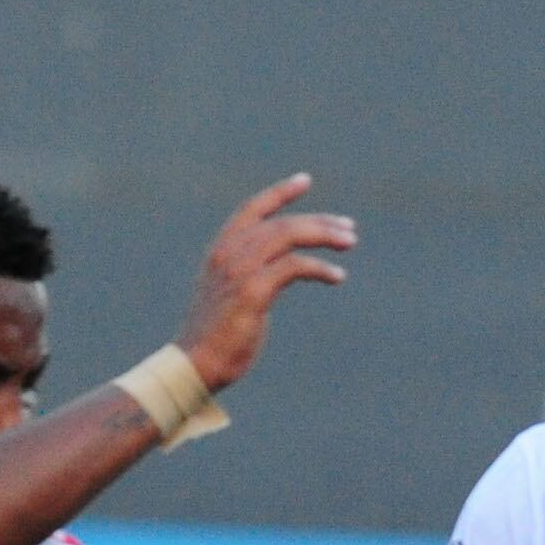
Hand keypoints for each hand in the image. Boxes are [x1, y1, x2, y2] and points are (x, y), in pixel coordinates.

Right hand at [176, 175, 354, 390]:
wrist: (194, 363)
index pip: (253, 209)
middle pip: (281, 222)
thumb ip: (252, 274)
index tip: (305, 180)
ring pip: (289, 236)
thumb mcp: (231, 295)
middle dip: (319, 221)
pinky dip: (320, 268)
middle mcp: (229, 252)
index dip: (280, 193)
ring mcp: (240, 270)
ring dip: (324, 236)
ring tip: (350, 243)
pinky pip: (294, 266)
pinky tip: (337, 276)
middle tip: (349, 229)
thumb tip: (285, 270)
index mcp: (222, 249)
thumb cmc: (215, 336)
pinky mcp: (253, 291)